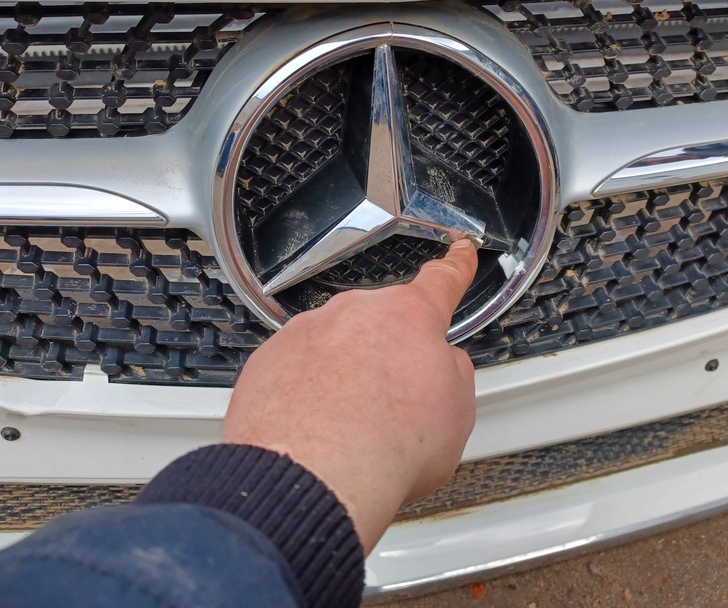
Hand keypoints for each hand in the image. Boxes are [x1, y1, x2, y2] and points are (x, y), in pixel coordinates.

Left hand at [223, 239, 478, 552]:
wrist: (314, 475)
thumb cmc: (386, 446)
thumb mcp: (456, 412)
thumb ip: (453, 374)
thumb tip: (444, 368)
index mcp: (410, 316)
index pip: (442, 281)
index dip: (455, 266)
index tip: (458, 252)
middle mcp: (355, 312)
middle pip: (381, 325)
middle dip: (388, 358)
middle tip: (394, 406)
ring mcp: (308, 332)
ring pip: (335, 348)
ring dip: (344, 377)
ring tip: (351, 429)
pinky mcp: (269, 358)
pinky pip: (295, 369)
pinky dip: (305, 393)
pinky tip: (316, 429)